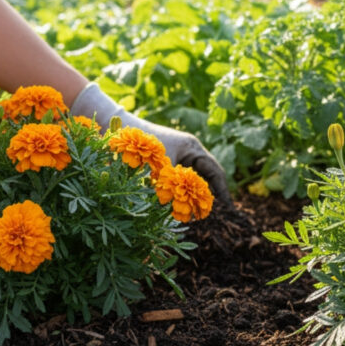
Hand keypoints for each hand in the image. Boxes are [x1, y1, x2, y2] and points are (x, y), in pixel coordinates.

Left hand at [70, 82, 231, 204]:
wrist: (117, 128)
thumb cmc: (138, 144)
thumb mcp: (158, 170)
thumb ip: (171, 191)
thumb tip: (182, 216)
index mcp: (192, 147)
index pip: (215, 172)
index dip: (222, 192)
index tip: (227, 210)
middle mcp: (189, 151)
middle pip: (208, 177)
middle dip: (210, 198)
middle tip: (214, 218)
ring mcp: (178, 155)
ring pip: (194, 181)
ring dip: (196, 198)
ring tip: (199, 217)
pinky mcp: (167, 163)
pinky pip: (181, 181)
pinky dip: (182, 195)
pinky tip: (181, 209)